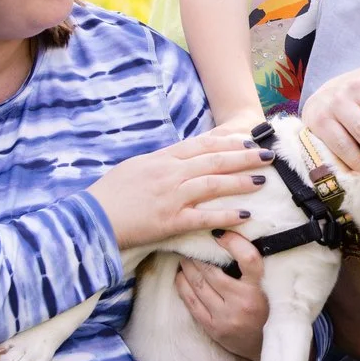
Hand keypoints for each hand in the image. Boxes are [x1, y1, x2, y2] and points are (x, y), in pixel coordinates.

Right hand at [86, 125, 271, 250]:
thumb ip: (161, 163)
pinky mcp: (170, 221)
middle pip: (214, 160)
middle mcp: (170, 173)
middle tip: (268, 154)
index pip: (201, 145)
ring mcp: (171, 197)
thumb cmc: (110, 194)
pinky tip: (245, 215)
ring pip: (213, 184)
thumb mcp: (135, 168)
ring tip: (262, 180)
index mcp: (162, 159)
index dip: (227, 141)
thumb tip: (179, 159)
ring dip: (240, 181)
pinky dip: (226, 215)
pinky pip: (204, 217)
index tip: (248, 139)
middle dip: (244, 156)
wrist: (91, 218)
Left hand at [174, 232, 267, 359]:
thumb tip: (232, 240)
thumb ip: (254, 270)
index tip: (220, 233)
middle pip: (213, 272)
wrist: (263, 347)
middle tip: (191, 243)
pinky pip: (191, 303)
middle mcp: (242, 303)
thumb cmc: (267, 312)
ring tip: (184, 257)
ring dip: (188, 268)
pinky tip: (180, 276)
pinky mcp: (212, 328)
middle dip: (198, 255)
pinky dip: (183, 286)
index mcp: (260, 290)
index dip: (234, 242)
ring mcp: (225, 317)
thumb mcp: (267, 289)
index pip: (248, 259)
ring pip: (199, 285)